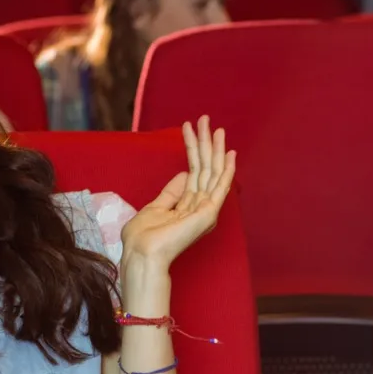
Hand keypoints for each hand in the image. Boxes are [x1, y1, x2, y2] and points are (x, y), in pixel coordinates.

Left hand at [119, 115, 235, 271]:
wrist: (143, 254)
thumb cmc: (143, 238)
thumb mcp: (155, 207)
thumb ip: (171, 192)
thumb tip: (184, 173)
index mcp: (187, 206)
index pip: (194, 172)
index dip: (193, 149)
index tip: (191, 129)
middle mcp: (199, 206)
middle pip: (205, 168)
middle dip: (205, 143)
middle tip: (205, 119)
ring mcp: (205, 209)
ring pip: (213, 172)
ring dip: (215, 149)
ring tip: (215, 127)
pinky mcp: (209, 212)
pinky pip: (221, 187)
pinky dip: (227, 169)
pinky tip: (230, 153)